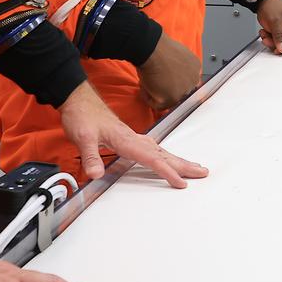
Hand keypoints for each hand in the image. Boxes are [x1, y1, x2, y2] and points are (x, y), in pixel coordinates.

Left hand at [58, 81, 208, 185]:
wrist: (78, 99)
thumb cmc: (82, 116)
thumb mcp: (82, 137)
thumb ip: (90, 157)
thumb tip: (95, 175)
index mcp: (126, 140)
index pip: (151, 159)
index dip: (167, 171)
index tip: (181, 182)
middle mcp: (133, 139)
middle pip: (164, 154)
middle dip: (184, 165)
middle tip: (203, 172)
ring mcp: (133, 138)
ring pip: (161, 151)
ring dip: (178, 160)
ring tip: (194, 167)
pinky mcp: (129, 138)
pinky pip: (153, 149)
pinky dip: (165, 155)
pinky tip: (167, 158)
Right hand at [136, 34, 202, 109]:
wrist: (152, 49)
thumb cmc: (159, 47)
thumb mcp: (175, 54)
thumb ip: (178, 65)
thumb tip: (171, 74)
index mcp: (196, 67)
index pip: (187, 81)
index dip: (174, 82)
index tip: (164, 80)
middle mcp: (193, 80)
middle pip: (180, 92)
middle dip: (167, 89)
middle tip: (155, 83)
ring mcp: (184, 91)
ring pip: (168, 100)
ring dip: (156, 93)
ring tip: (148, 81)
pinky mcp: (171, 99)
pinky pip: (157, 106)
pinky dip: (148, 97)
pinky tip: (144, 85)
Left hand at [255, 0, 281, 54]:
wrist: (265, 1)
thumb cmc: (272, 6)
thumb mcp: (275, 21)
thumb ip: (280, 36)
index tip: (275, 48)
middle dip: (276, 44)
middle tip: (266, 38)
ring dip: (272, 42)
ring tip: (265, 33)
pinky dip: (272, 40)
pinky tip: (267, 33)